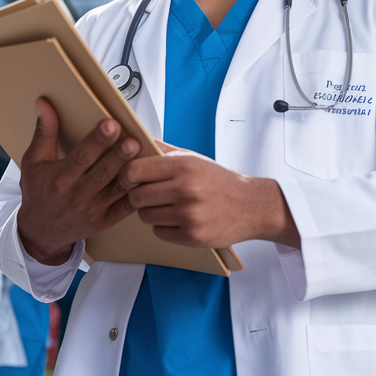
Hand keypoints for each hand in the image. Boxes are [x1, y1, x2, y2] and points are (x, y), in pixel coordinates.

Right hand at [15, 98, 141, 264]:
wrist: (41, 232)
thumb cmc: (38, 192)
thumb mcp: (33, 162)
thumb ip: (44, 133)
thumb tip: (44, 104)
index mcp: (60, 179)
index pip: (81, 157)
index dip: (97, 141)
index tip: (110, 124)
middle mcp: (77, 196)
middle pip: (102, 172)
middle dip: (119, 155)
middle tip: (133, 139)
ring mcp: (93, 210)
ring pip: (117, 189)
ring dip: (132, 172)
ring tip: (145, 155)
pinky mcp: (105, 220)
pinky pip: (125, 207)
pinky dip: (138, 194)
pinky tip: (148, 179)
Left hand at [121, 146, 300, 248]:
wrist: (250, 206)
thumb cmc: (218, 181)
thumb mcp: (193, 158)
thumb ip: (162, 150)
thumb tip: (133, 139)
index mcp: (184, 166)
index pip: (135, 171)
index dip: (126, 176)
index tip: (128, 179)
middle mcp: (186, 189)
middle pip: (136, 197)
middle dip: (138, 196)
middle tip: (150, 195)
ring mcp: (189, 215)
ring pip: (146, 216)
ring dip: (152, 212)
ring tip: (168, 206)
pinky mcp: (192, 236)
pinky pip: (159, 232)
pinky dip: (164, 227)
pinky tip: (179, 219)